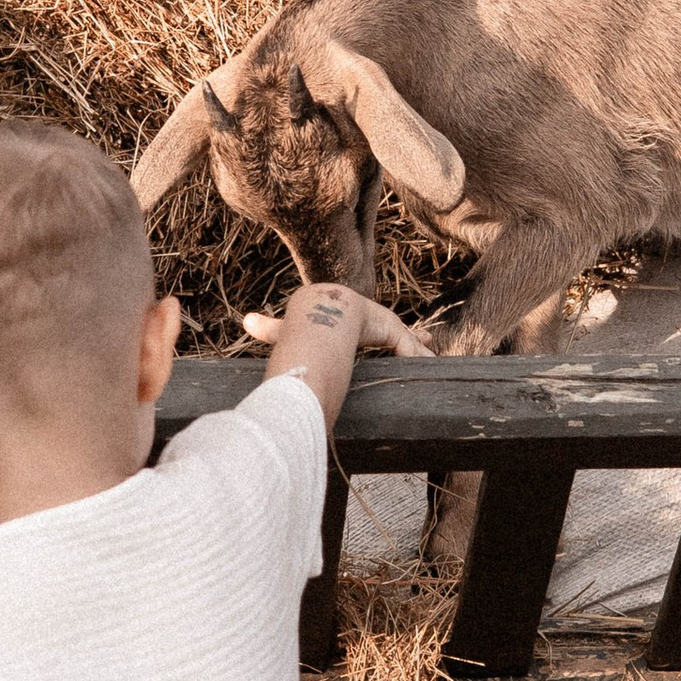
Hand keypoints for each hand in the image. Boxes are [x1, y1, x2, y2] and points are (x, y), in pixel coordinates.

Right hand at [244, 289, 429, 356]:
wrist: (314, 313)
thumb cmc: (299, 323)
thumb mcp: (286, 330)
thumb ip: (270, 329)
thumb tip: (244, 321)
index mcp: (348, 318)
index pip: (368, 322)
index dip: (383, 329)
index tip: (392, 332)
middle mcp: (367, 317)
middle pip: (393, 328)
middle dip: (411, 335)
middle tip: (429, 339)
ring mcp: (381, 322)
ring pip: (405, 340)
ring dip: (419, 350)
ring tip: (435, 359)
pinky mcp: (389, 329)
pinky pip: (407, 348)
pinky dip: (417, 358)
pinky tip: (430, 367)